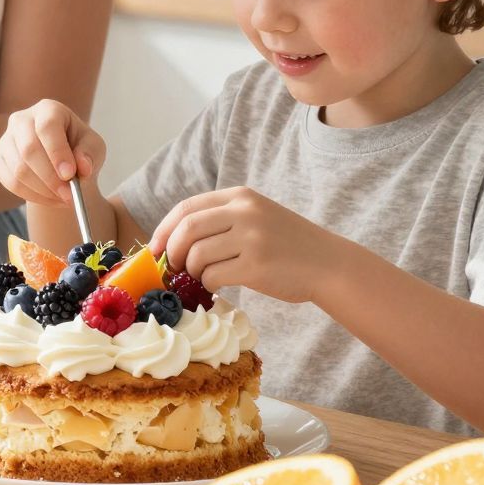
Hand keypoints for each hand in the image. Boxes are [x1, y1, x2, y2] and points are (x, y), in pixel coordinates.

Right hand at [0, 99, 104, 205]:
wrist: (61, 162)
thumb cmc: (79, 149)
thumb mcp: (93, 147)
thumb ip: (90, 154)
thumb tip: (83, 167)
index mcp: (48, 109)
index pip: (47, 127)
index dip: (57, 152)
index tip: (69, 175)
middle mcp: (22, 120)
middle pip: (29, 149)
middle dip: (50, 177)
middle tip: (69, 195)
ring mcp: (7, 140)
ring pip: (19, 169)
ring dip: (44, 190)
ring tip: (64, 198)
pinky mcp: (0, 161)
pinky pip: (11, 182)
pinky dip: (33, 195)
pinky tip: (50, 198)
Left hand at [151, 186, 346, 303]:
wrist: (328, 264)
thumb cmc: (286, 245)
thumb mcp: (256, 216)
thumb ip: (221, 219)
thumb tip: (171, 240)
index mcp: (241, 197)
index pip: (186, 208)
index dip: (164, 229)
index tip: (155, 248)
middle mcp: (245, 212)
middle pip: (186, 230)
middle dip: (172, 252)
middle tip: (175, 268)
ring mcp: (252, 238)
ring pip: (197, 256)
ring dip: (192, 272)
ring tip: (203, 278)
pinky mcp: (257, 266)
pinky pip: (214, 277)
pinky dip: (209, 286)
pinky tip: (219, 287)